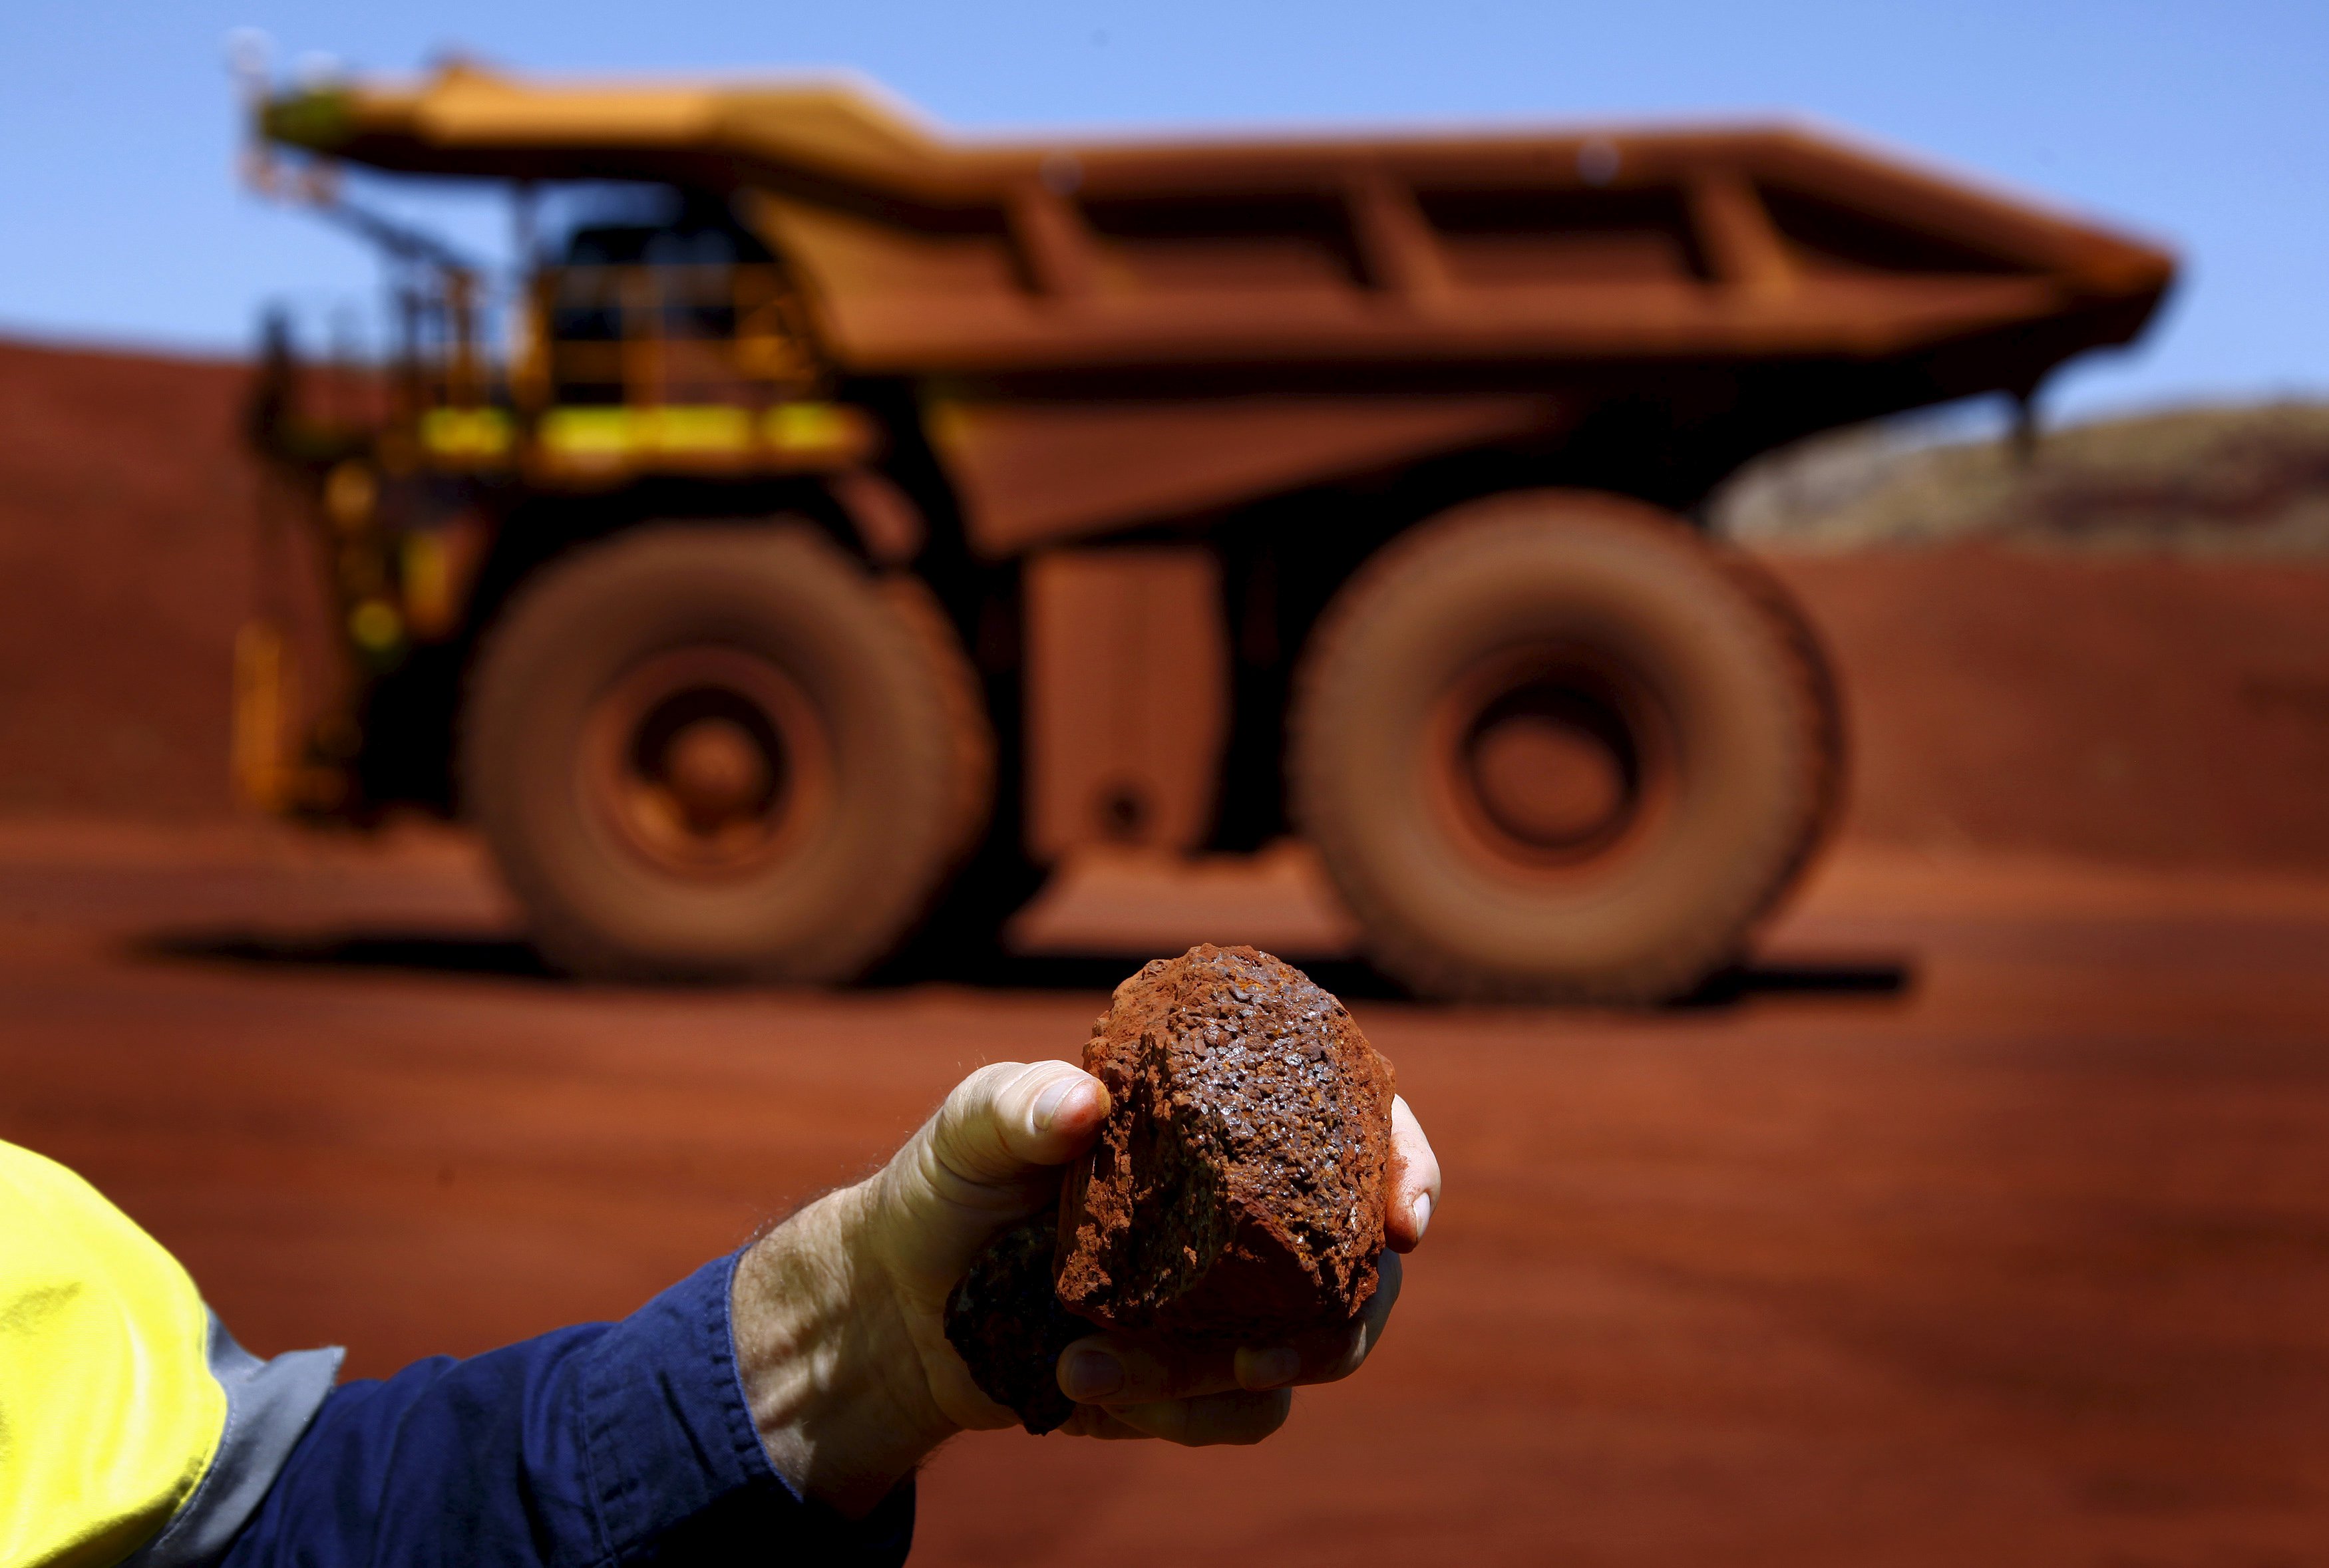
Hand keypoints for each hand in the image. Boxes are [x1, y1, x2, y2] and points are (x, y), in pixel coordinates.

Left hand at [729, 1059, 1440, 1514]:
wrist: (903, 1302)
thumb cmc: (954, 1183)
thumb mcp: (974, 1126)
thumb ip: (1018, 1104)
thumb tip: (1080, 1105)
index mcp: (1233, 1121)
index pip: (1362, 1126)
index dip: (1408, 1165)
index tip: (1406, 1221)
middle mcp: (1256, 1212)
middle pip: (1361, 1268)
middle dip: (1326, 1327)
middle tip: (1255, 1360)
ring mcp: (1237, 1301)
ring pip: (1301, 1355)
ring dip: (1209, 1379)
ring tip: (1089, 1368)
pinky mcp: (1201, 1381)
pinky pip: (1240, 1417)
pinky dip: (1171, 1413)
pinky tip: (1080, 1384)